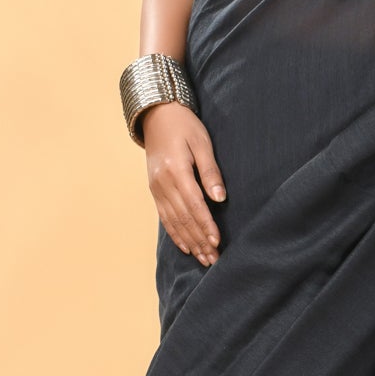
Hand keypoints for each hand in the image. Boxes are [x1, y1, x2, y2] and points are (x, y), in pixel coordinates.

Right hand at [140, 101, 225, 265]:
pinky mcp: (154, 190)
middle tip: (214, 259)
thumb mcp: (202, 143)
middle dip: (200, 240)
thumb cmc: (184, 126)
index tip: (217, 241)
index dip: (206, 225)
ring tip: (203, 258)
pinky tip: (185, 246)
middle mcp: (163, 183)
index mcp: (176, 170)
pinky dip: (175, 233)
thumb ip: (210, 171)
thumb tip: (220, 199)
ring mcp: (156, 188)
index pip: (194, 205)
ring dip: (189, 242)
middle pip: (184, 218)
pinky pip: (164, 217)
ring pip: (174, 222)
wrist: (156, 116)